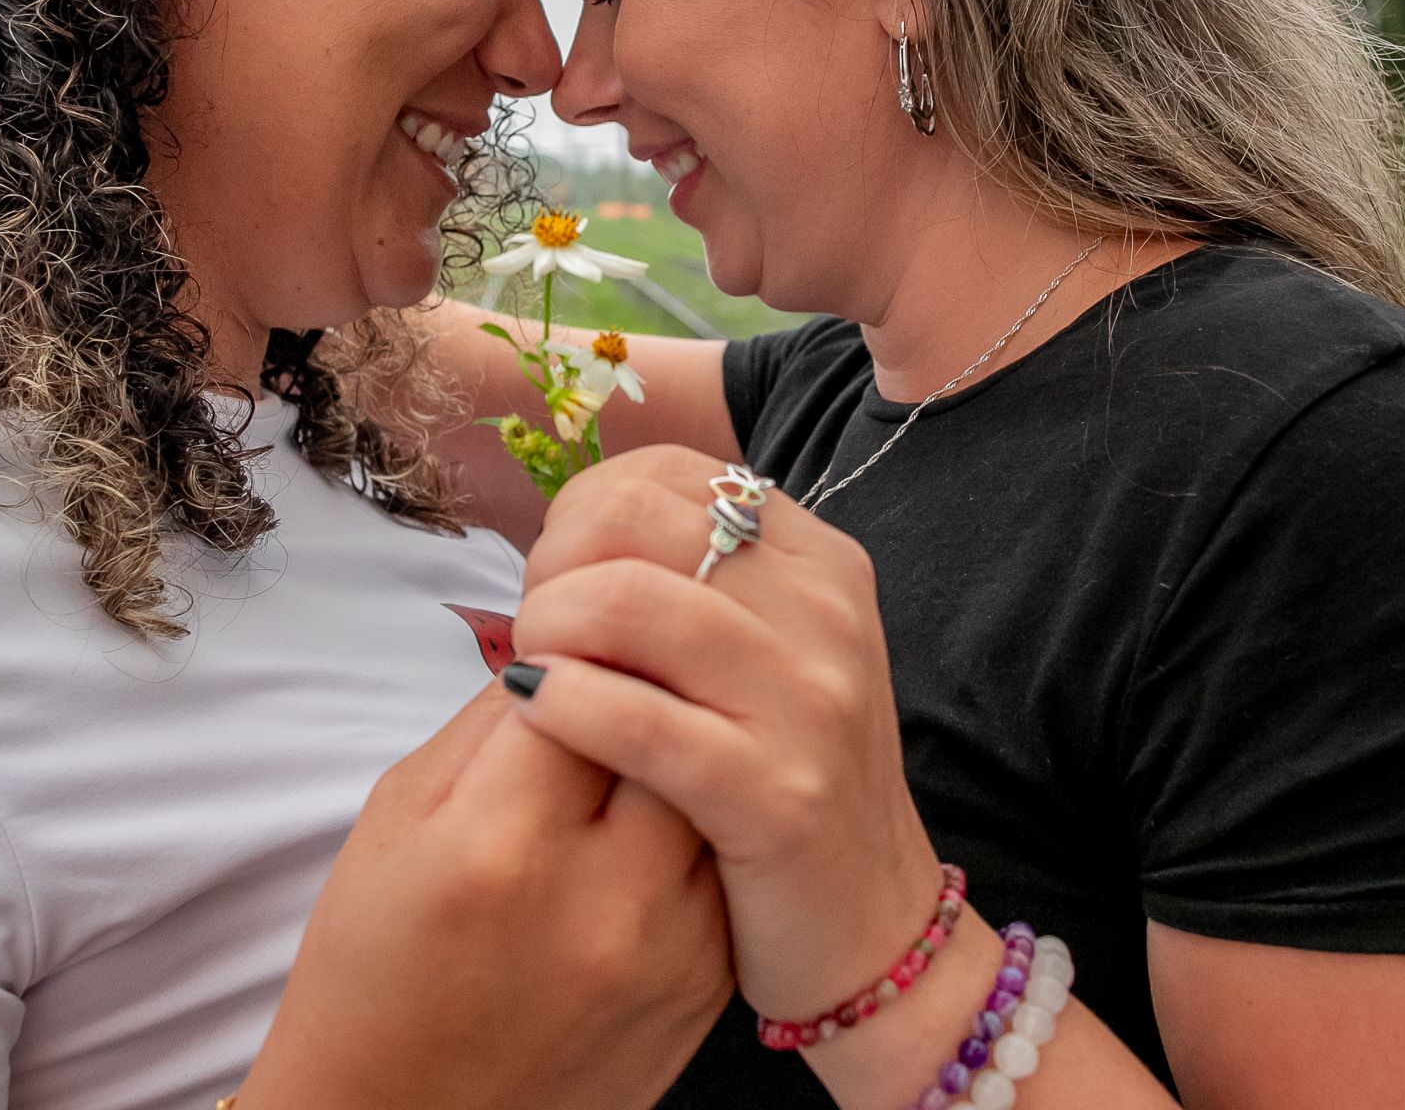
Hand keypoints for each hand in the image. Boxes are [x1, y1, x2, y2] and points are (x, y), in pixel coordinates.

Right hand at [236, 683, 731, 1109]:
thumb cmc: (375, 968)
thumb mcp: (398, 817)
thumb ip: (490, 721)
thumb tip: (567, 642)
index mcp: (499, 846)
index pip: (585, 680)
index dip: (580, 636)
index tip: (569, 623)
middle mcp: (603, 900)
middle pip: (670, 723)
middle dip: (642, 679)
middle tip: (618, 660)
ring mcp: (672, 952)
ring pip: (712, 785)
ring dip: (678, 744)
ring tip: (637, 734)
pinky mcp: (709, 987)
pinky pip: (724, 861)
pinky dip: (695, 822)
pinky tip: (646, 821)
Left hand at [509, 446, 944, 1021]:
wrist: (873, 929)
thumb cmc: (783, 781)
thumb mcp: (764, 656)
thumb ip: (694, 585)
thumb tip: (574, 534)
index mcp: (819, 561)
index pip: (665, 475)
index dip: (581, 514)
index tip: (559, 579)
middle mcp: (826, 612)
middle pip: (636, 521)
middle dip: (554, 565)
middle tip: (535, 630)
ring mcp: (811, 701)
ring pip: (630, 603)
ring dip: (548, 629)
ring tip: (531, 672)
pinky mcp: (780, 795)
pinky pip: (637, 719)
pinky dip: (563, 705)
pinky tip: (536, 712)